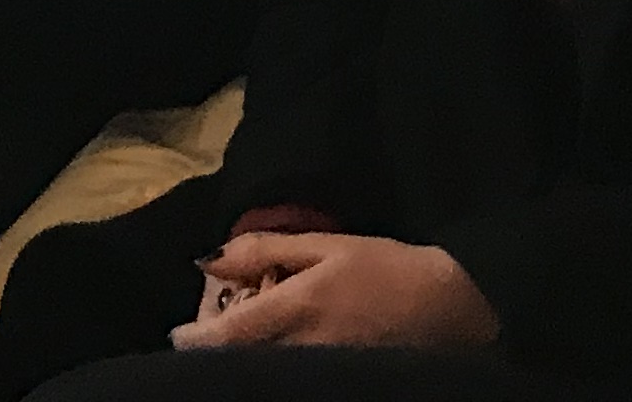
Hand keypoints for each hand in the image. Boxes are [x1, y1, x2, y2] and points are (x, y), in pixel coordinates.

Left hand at [173, 233, 498, 351]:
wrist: (453, 309)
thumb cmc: (387, 270)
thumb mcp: (327, 246)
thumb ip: (265, 250)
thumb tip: (209, 258)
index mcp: (299, 308)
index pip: (231, 335)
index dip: (196, 339)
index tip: (178, 336)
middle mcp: (305, 349)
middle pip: (242, 361)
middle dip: (219, 352)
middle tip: (207, 337)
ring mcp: (323, 373)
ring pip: (265, 374)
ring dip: (246, 360)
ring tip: (242, 343)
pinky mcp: (339, 385)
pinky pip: (292, 380)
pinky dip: (274, 369)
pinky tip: (275, 357)